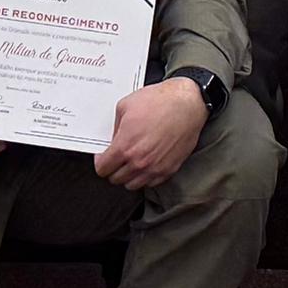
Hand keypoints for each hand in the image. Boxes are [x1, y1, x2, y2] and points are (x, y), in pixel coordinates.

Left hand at [97, 77, 208, 191]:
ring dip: (128, 175)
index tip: (103, 157)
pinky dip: (145, 176)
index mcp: (124, 147)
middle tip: (117, 158)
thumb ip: (114, 128)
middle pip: (115, 179)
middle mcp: (139, 162)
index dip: (100, 162)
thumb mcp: (125, 106)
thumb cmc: (159, 101)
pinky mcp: (169, 170)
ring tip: (131, 162)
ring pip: (132, 185)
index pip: (102, 169)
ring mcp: (155, 168)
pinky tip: (146, 163)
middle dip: (113, 169)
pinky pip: (150, 183)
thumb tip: (110, 140)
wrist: (187, 103)